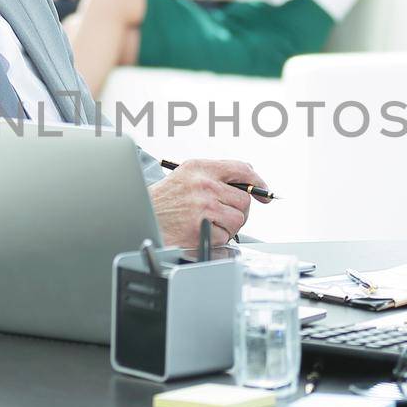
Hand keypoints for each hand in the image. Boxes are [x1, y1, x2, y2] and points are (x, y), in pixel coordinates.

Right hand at [148, 158, 267, 247]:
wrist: (142, 216)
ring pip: (238, 219)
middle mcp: (203, 185)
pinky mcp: (201, 229)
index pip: (241, 169)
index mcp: (200, 167)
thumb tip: (250, 178)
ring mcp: (203, 208)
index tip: (264, 193)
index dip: (258, 181)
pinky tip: (202, 231)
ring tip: (211, 222)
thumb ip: (216, 173)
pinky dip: (217, 238)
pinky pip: (226, 236)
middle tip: (224, 213)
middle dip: (238, 209)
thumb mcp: (187, 174)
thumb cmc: (166, 198)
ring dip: (229, 225)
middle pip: (244, 199)